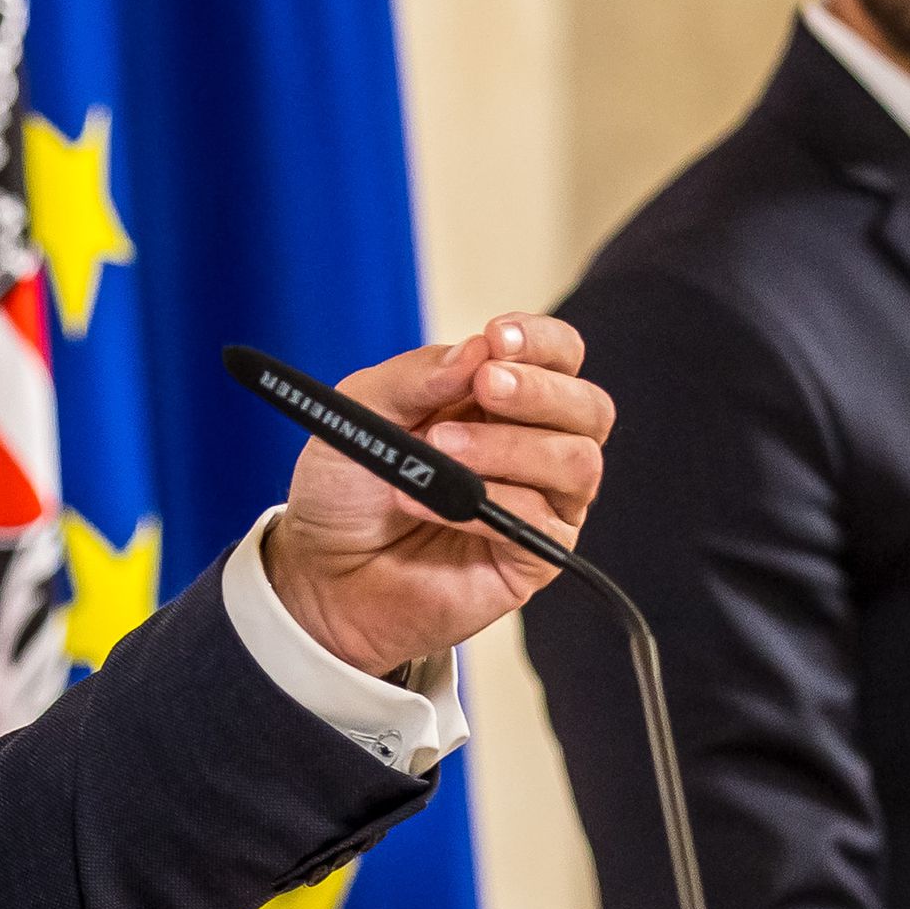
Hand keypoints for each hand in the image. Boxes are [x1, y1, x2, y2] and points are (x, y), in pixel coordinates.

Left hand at [262, 313, 610, 677]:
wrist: (319, 571)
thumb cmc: (346, 489)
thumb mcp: (365, 410)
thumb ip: (419, 376)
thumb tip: (477, 351)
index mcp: (500, 401)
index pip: (558, 358)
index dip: (541, 342)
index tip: (499, 337)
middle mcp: (532, 448)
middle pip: (590, 408)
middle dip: (540, 390)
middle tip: (484, 387)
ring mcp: (538, 504)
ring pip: (576, 462)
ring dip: (508, 447)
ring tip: (439, 448)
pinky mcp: (530, 558)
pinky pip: (539, 520)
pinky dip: (482, 503)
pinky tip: (425, 501)